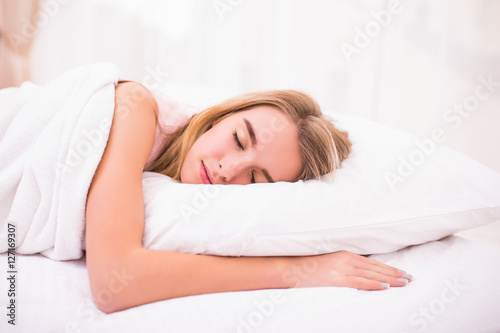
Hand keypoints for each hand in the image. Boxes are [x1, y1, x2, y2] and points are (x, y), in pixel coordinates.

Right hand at [282, 250, 412, 289]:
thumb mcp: (329, 263)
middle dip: (395, 273)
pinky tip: (386, 286)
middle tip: (410, 278)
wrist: (290, 268)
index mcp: (345, 254)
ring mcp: (341, 269)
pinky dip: (374, 284)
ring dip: (390, 279)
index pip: (373, 263)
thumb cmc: (308, 267)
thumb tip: (359, 273)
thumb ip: (343, 265)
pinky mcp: (337, 278)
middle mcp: (346, 259)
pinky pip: (360, 282)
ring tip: (404, 283)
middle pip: (376, 267)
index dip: (389, 268)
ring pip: (372, 274)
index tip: (402, 272)